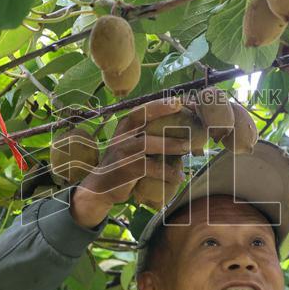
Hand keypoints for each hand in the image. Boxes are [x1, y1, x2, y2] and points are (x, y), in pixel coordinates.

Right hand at [70, 98, 189, 227]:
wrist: (101, 188)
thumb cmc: (123, 165)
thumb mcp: (131, 147)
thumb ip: (148, 138)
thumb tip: (183, 134)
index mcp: (124, 128)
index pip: (141, 110)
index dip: (159, 104)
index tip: (178, 101)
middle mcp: (121, 136)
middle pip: (141, 117)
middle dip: (162, 111)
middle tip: (184, 113)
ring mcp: (122, 152)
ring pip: (148, 143)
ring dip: (170, 144)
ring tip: (187, 147)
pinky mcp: (126, 169)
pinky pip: (150, 167)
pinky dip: (167, 171)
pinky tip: (178, 176)